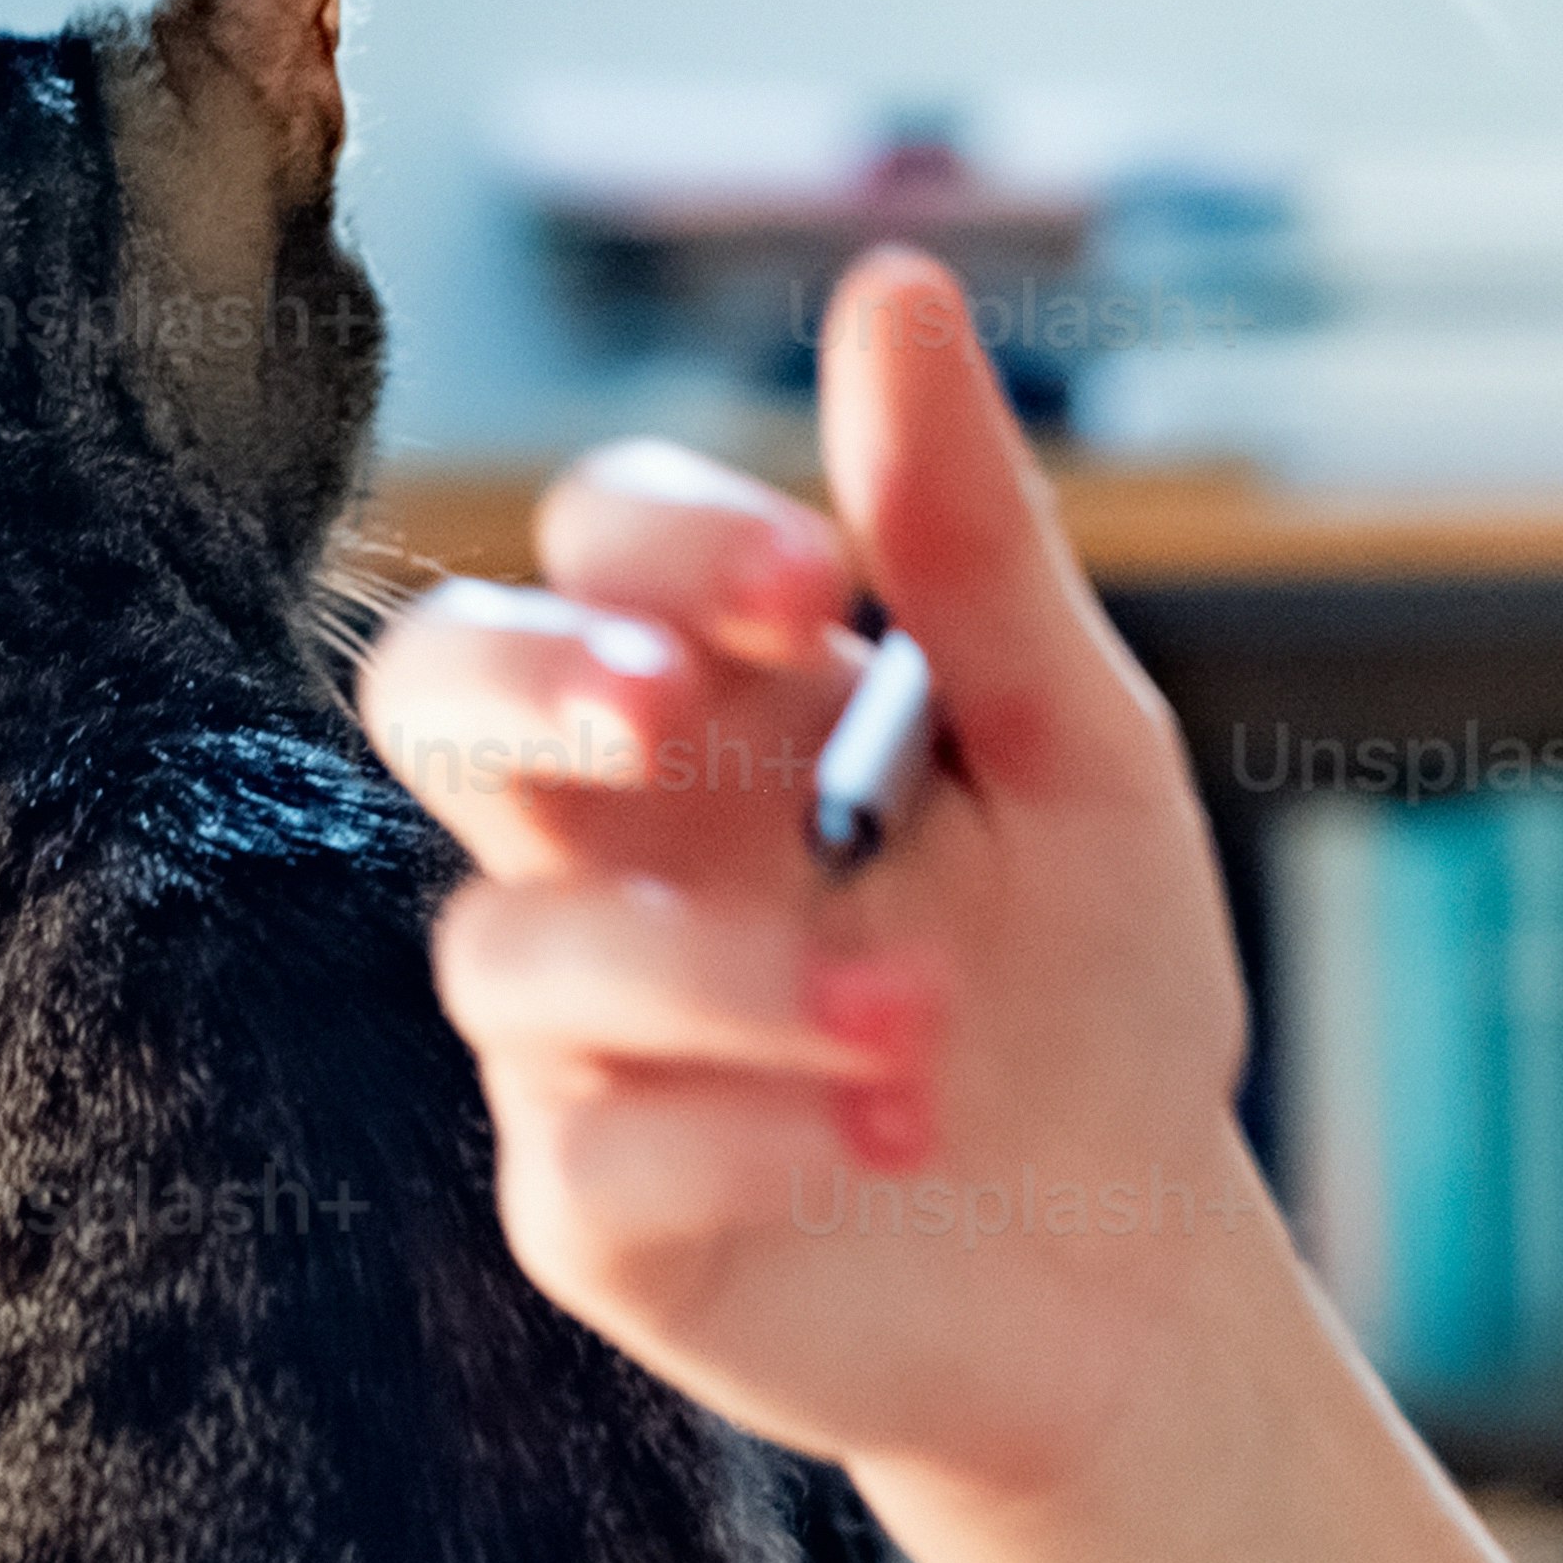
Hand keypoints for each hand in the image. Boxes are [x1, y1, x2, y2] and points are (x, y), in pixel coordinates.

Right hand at [353, 248, 1271, 1514]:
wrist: (1135, 1275)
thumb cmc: (1089, 990)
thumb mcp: (1075, 754)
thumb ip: (972, 546)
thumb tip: (889, 287)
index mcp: (717, 712)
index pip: (593, 553)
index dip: (660, 545)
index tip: (818, 585)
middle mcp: (609, 852)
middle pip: (427, 694)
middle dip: (521, 681)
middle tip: (662, 708)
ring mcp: (577, 1035)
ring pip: (508, 947)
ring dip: (714, 969)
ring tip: (924, 1033)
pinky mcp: (590, 1214)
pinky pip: (584, 1156)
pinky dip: (735, 1133)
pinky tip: (877, 1139)